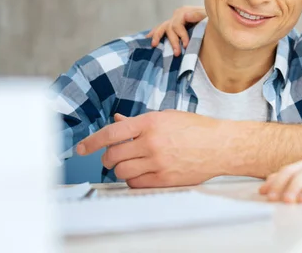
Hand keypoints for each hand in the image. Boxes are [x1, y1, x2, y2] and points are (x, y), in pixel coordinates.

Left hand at [76, 110, 226, 187]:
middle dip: (107, 157)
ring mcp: (158, 161)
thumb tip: (117, 121)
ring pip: (121, 171)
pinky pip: (135, 183)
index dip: (92, 142)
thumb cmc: (196, 129)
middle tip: (113, 156)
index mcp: (151, 122)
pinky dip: (133, 179)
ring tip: (129, 163)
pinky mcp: (164, 178)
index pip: (112, 133)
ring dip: (120, 168)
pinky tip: (141, 172)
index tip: (81, 148)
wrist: (220, 146)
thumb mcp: (167, 117)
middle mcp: (152, 142)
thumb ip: (139, 122)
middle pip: (113, 155)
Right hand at [147, 6, 206, 55]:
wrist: (213, 19)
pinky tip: (148, 38)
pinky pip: (161, 28)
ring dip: (158, 37)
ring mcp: (174, 20)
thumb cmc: (211, 19)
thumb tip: (185, 16)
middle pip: (170, 28)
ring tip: (154, 45)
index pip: (177, 24)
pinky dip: (154, 33)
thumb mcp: (207, 15)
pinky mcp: (173, 26)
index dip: (181, 35)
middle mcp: (177, 15)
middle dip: (173, 41)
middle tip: (177, 53)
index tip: (186, 45)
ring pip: (163, 27)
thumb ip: (198, 15)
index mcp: (184, 12)